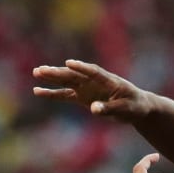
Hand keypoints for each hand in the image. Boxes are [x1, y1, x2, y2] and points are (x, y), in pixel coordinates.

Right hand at [33, 60, 149, 120]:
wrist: (136, 107)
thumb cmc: (134, 106)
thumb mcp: (126, 109)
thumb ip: (110, 108)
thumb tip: (93, 109)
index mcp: (109, 81)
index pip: (94, 72)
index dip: (82, 68)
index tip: (69, 63)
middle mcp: (95, 82)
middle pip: (75, 75)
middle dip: (59, 73)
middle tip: (41, 70)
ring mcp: (87, 88)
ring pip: (67, 81)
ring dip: (52, 78)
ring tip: (37, 72)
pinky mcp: (83, 97)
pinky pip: (65, 95)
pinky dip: (52, 93)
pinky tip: (37, 91)